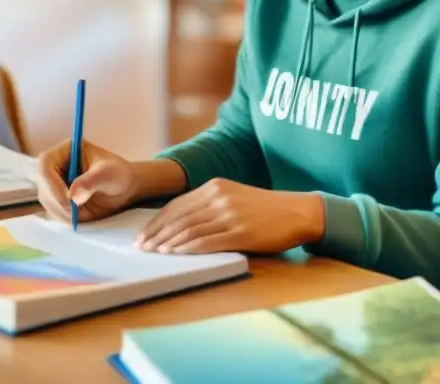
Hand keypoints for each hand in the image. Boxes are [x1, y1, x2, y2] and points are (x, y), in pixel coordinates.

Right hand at [34, 139, 137, 223]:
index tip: (67, 201)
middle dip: (58, 202)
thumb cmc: (118, 174)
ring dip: (62, 212)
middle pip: (42, 185)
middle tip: (76, 213)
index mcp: (65, 151)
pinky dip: (65, 218)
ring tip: (85, 213)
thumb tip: (72, 195)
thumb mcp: (108, 174)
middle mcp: (55, 166)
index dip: (51, 183)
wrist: (124, 189)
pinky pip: (54, 212)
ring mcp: (54, 184)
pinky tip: (82, 216)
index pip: (45, 164)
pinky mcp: (57, 200)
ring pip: (47, 201)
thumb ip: (90, 182)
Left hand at [135, 178, 324, 254]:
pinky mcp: (241, 232)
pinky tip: (176, 254)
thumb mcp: (235, 196)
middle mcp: (220, 197)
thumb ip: (210, 204)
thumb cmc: (265, 208)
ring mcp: (230, 214)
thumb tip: (180, 223)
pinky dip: (188, 248)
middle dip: (156, 234)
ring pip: (190, 229)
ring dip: (168, 242)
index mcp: (216, 186)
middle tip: (141, 248)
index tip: (143, 235)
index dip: (157, 221)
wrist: (298, 211)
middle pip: (179, 217)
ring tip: (154, 253)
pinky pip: (207, 241)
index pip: (177, 204)